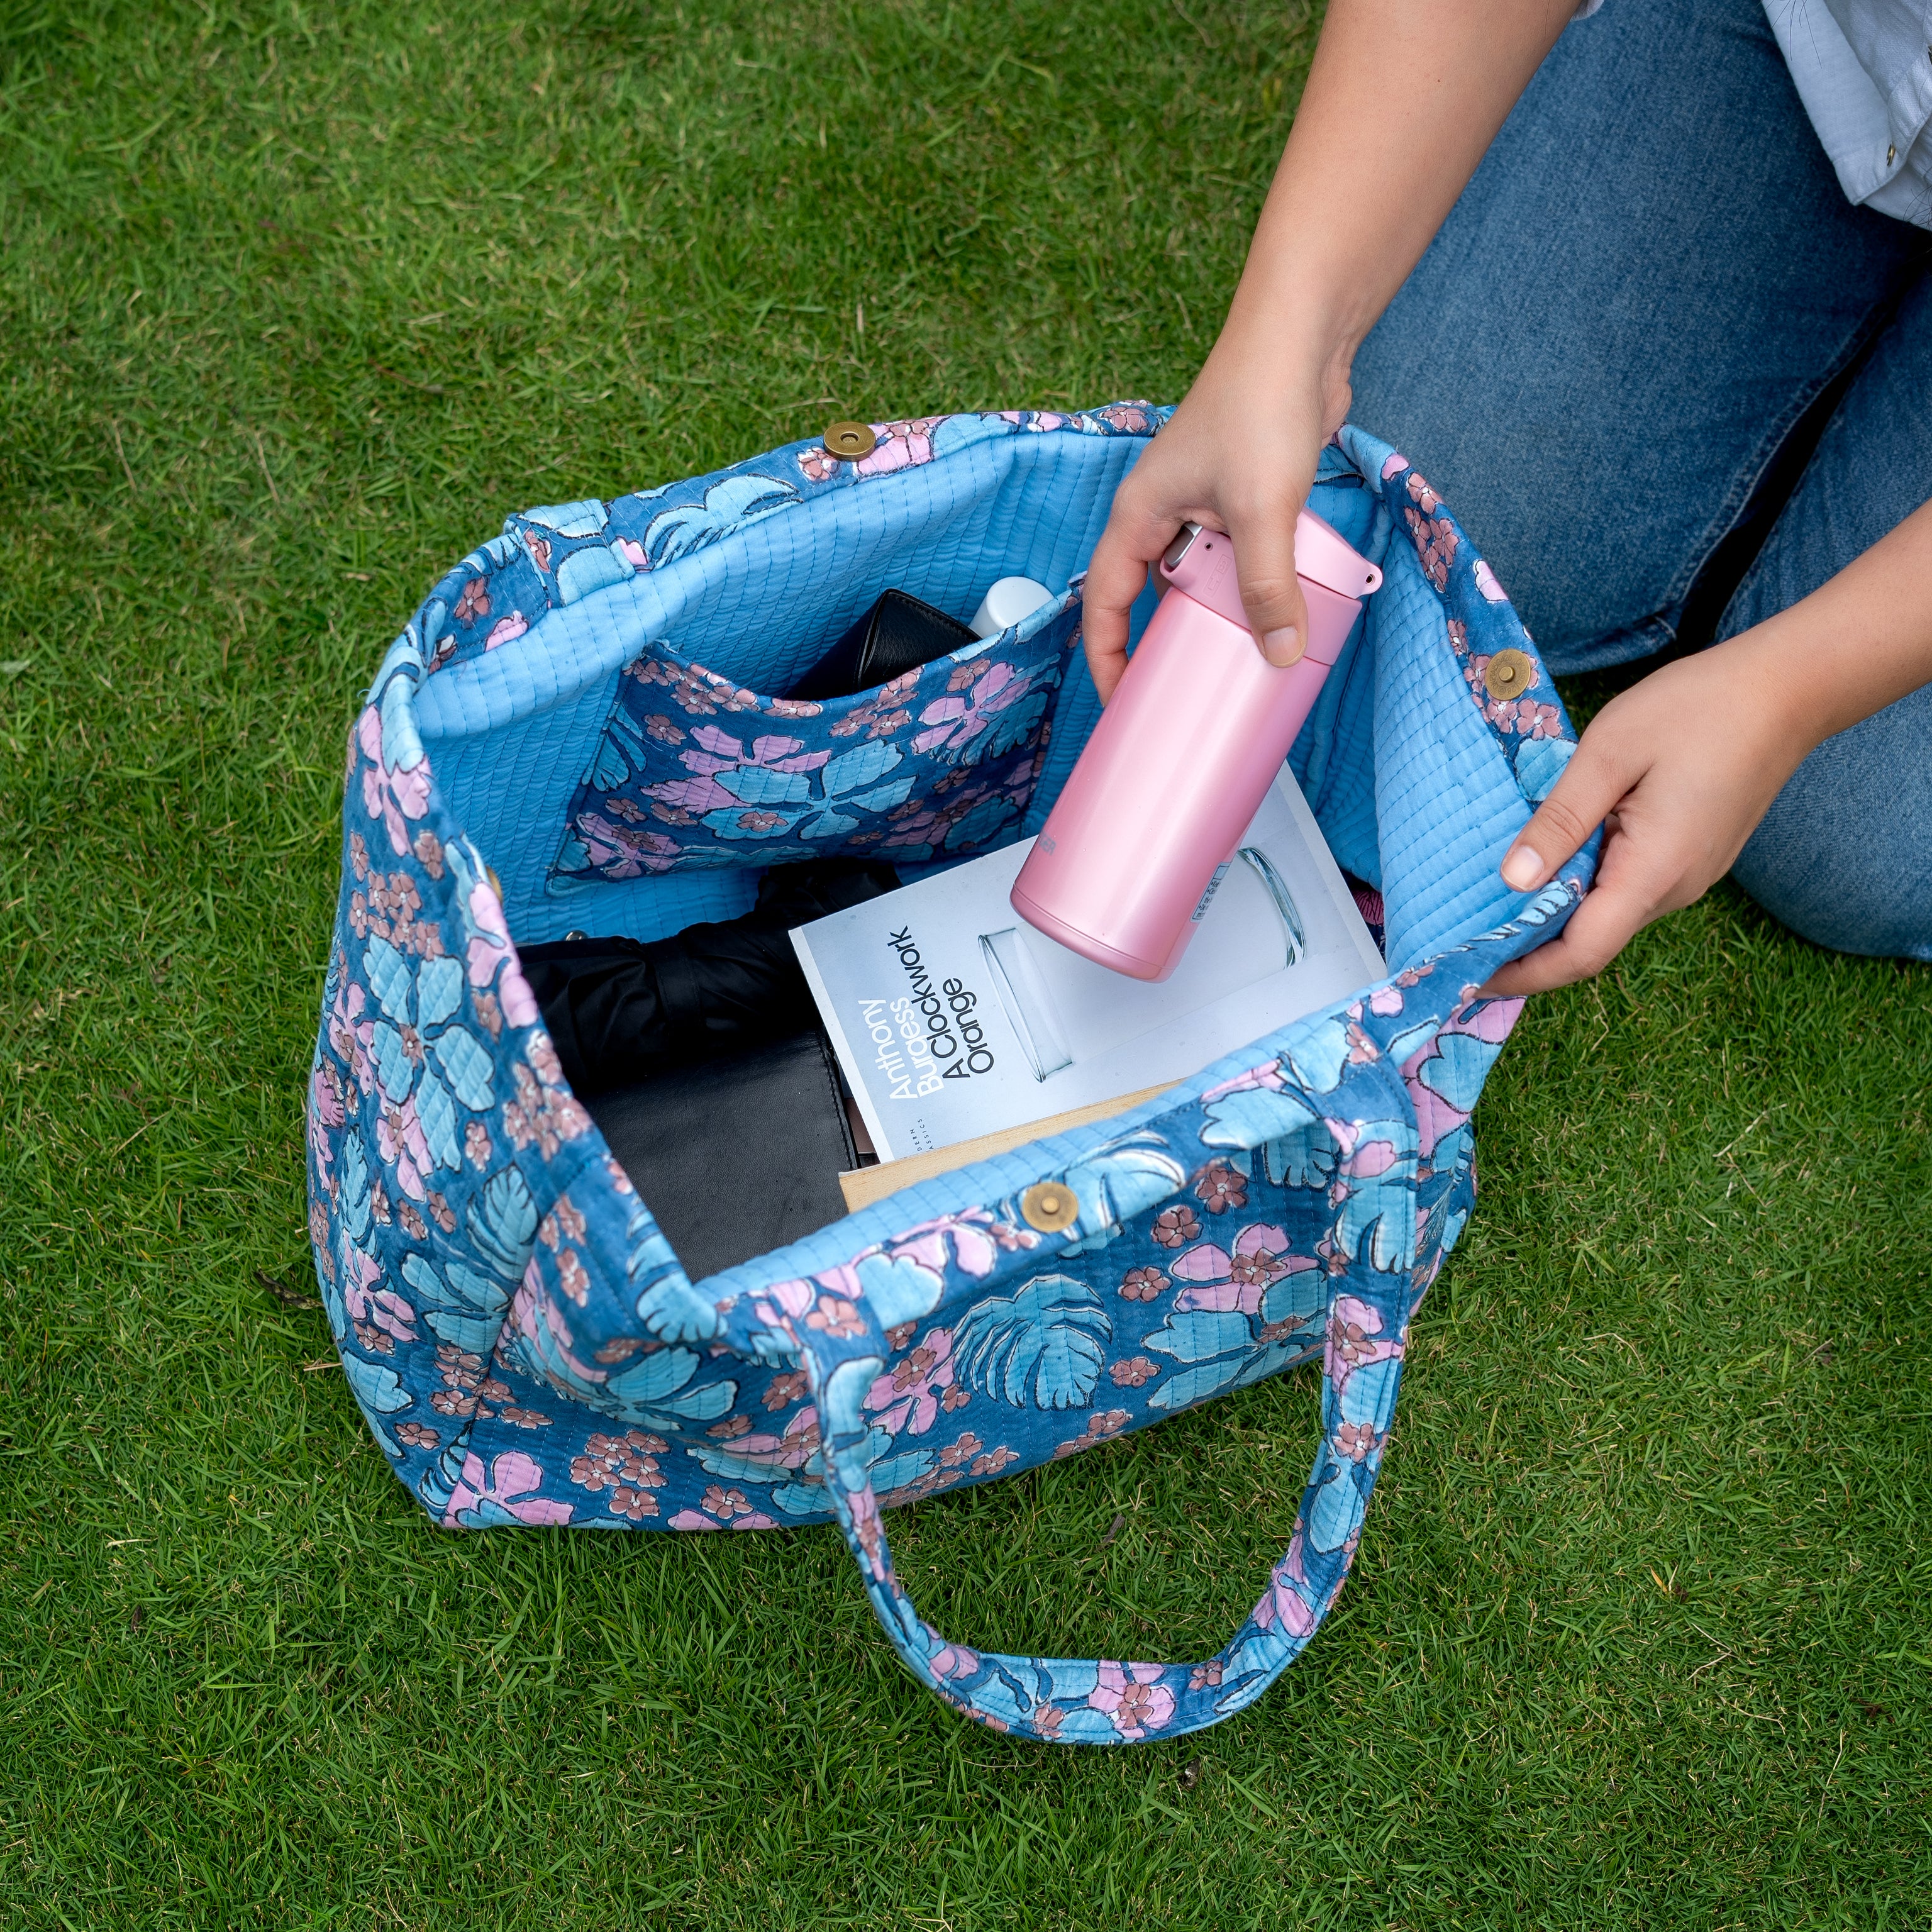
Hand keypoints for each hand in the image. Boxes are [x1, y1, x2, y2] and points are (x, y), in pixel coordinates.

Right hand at [1081, 332, 1353, 701]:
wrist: (1301, 337)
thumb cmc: (1259, 405)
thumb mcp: (1261, 510)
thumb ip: (1267, 584)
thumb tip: (1279, 652)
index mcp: (1138, 517)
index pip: (1105, 604)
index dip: (1108, 660)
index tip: (1124, 706)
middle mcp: (1162, 515)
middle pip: (1148, 599)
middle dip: (1164, 647)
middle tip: (1185, 697)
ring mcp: (1201, 507)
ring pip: (1197, 581)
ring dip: (1216, 616)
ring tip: (1236, 661)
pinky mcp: (1240, 499)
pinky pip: (1235, 560)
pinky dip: (1250, 588)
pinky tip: (1277, 610)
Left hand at [1483, 635, 1815, 995]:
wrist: (1787, 691)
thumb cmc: (1698, 709)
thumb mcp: (1611, 753)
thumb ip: (1560, 820)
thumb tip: (1512, 880)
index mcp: (1655, 871)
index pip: (1581, 953)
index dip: (1521, 973)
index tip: (1467, 977)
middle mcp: (1674, 889)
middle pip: (1588, 944)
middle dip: (1524, 951)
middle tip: (1460, 941)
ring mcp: (1687, 878)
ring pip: (1605, 919)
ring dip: (1550, 920)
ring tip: (1488, 907)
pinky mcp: (1688, 860)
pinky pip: (1624, 891)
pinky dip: (1578, 893)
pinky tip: (1544, 868)